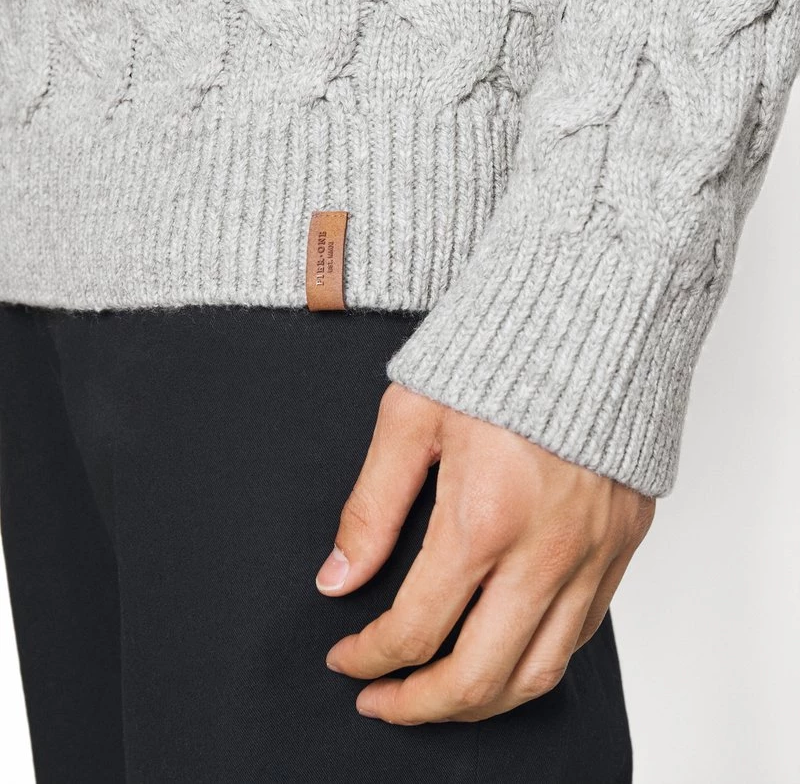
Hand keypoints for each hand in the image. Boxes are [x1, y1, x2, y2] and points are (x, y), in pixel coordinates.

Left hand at [317, 382, 653, 723]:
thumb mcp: (411, 416)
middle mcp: (545, 550)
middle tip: (382, 701)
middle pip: (479, 677)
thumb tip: (336, 579)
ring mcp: (594, 553)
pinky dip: (537, 659)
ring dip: (481, 702)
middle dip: (418, 706)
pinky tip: (503, 648)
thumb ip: (372, 507)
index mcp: (482, 518)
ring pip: (540, 672)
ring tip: (439, 694)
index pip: (414, 629)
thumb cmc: (498, 352)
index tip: (346, 659)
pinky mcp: (624, 543)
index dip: (368, 658)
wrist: (591, 313)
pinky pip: (583, 633)